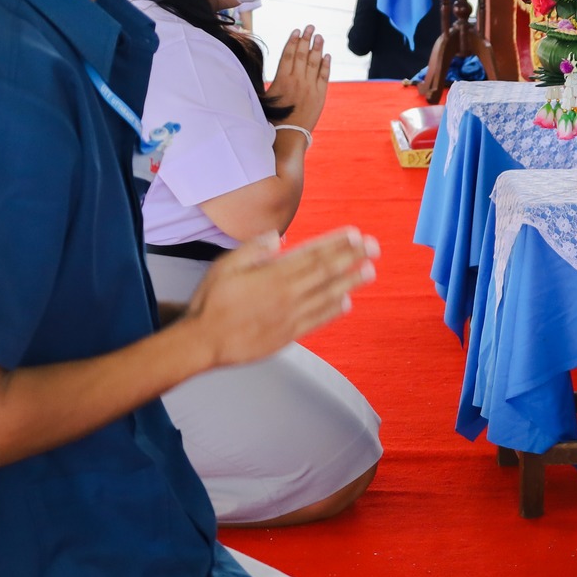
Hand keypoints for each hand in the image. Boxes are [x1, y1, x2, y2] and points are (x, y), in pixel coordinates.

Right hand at [182, 227, 378, 368]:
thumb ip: (253, 249)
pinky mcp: (288, 336)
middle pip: (325, 272)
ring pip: (326, 295)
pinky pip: (317, 321)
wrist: (203, 342)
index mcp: (273, 275)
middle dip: (351, 257)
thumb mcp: (225, 266)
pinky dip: (333, 311)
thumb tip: (278, 236)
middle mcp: (286, 294)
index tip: (355, 234)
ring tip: (369, 271)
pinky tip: (346, 302)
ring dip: (350, 282)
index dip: (336, 244)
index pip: (312, 254)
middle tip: (373, 247)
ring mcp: (290, 316)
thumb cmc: (211, 302)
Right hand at [267, 25, 329, 129]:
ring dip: (317, 47)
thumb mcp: (263, 98)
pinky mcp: (320, 95)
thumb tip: (255, 70)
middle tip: (311, 26)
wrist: (288, 136)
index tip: (296, 31)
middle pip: (302, 54)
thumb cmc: (272, 119)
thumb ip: (266, 83)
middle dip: (306, 38)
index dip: (293, 41)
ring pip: (314, 62)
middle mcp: (297, 80)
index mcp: (282, 79)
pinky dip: (326, 64)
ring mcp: (310, 87)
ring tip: (319, 36)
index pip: (288, 55)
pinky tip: (327, 55)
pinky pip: (324, 76)